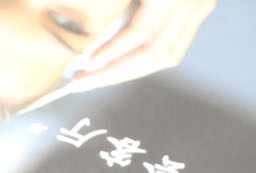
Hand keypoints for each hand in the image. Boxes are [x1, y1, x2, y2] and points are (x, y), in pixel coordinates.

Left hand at [67, 0, 217, 87]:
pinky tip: (118, 61)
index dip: (113, 52)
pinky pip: (174, 44)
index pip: (143, 32)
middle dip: (115, 72)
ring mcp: (201, 4)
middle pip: (156, 53)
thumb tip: (55, 14)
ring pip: (168, 55)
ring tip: (96, 76)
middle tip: (80, 82)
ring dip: (129, 71)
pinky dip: (144, 58)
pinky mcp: (200, 6)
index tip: (85, 65)